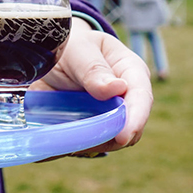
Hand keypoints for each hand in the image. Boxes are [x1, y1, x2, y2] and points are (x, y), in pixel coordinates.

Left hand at [30, 18, 152, 155]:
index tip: (123, 137)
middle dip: (113, 138)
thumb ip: (93, 68)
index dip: (136, 118)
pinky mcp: (96, 127)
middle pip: (131, 125)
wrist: (51, 56)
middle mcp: (127, 96)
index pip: (141, 96)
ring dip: (94, 145)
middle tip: (85, 143)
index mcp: (130, 70)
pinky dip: (81, 146)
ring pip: (113, 140)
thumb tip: (118, 88)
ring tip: (70, 142)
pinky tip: (65, 142)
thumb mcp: (78, 50)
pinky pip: (94, 143)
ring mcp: (112, 114)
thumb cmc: (71, 46)